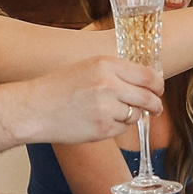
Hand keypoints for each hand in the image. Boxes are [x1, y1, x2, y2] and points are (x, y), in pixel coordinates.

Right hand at [12, 56, 164, 144]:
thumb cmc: (58, 88)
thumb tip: (147, 80)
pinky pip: (122, 128)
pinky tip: (98, 121)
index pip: (148, 75)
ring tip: (108, 112)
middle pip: (148, 97)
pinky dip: (116, 127)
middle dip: (155, 105)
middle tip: (155, 108)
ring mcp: (107, 107)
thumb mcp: (87, 68)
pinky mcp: (103, 128)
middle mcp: (109, 84)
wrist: (34, 109)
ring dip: (130, 115)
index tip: (159, 90)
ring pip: (136, 114)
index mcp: (106, 64)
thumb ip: (115, 72)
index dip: (158, 85)